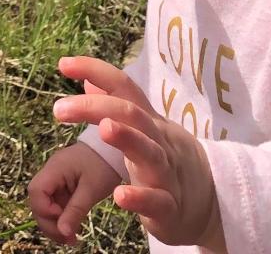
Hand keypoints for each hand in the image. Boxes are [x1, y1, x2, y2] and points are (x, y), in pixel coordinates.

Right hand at [28, 142, 120, 243]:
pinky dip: (62, 219)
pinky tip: (73, 230)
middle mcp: (50, 174)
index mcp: (55, 168)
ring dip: (55, 224)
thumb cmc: (104, 165)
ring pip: (45, 207)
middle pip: (38, 202)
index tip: (63, 219)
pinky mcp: (62, 188)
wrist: (114, 150)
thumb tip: (63, 233)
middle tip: (68, 240)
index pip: (36, 191)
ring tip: (72, 240)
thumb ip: (75, 210)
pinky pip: (56, 206)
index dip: (45, 210)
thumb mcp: (92, 190)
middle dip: (50, 223)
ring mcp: (55, 181)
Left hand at [53, 56, 226, 250]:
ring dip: (128, 138)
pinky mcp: (169, 207)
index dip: (97, 71)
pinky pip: (156, 201)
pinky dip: (139, 198)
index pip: (125, 88)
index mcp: (149, 122)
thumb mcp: (144, 131)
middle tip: (59, 108)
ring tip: (104, 129)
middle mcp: (158, 141)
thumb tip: (88, 80)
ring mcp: (166, 173)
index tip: (64, 63)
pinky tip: (120, 196)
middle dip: (96, 107)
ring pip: (149, 152)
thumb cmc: (166, 162)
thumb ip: (118, 106)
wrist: (211, 202)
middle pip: (132, 115)